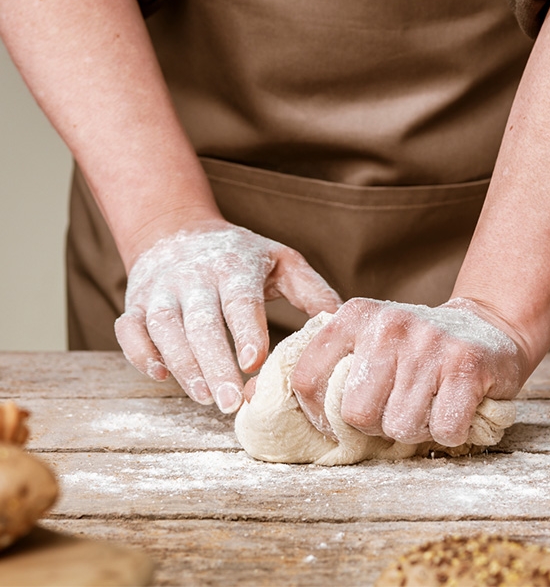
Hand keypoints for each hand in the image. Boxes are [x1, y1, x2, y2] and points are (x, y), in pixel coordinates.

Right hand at [115, 222, 341, 412]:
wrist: (175, 230)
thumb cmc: (238, 254)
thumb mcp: (279, 260)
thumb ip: (310, 290)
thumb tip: (338, 321)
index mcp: (233, 266)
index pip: (240, 300)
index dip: (247, 330)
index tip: (256, 362)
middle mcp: (194, 277)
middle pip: (201, 322)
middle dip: (215, 363)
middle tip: (231, 401)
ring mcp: (160, 291)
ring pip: (165, 329)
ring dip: (183, 364)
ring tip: (205, 397)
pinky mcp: (135, 304)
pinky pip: (129, 330)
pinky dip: (140, 353)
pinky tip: (161, 376)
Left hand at [290, 297, 529, 447]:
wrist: (488, 325)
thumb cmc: (417, 347)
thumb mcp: (369, 338)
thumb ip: (327, 365)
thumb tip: (263, 400)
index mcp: (356, 315)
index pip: (308, 377)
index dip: (318, 415)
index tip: (339, 421)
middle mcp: (389, 324)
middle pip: (356, 413)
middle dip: (376, 426)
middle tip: (397, 409)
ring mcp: (429, 343)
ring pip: (400, 427)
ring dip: (417, 430)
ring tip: (428, 406)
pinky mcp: (466, 365)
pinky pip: (443, 429)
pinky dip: (450, 432)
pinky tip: (455, 409)